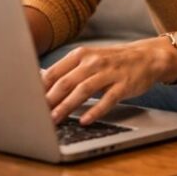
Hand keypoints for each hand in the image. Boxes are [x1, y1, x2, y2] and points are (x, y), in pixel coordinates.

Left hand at [42, 38, 176, 125]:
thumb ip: (69, 71)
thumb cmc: (113, 62)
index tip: (29, 102)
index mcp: (81, 54)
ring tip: (54, 120)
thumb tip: (41, 87)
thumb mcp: (90, 60)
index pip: (54, 72)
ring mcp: (109, 73)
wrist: (147, 57)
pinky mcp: (123, 85)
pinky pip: (107, 100)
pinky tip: (84, 121)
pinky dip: (94, 111)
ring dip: (66, 106)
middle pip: (65, 82)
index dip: (40, 89)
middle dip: (49, 100)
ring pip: (82, 90)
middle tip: (37, 115)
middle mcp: (93, 61)